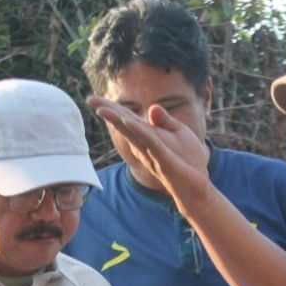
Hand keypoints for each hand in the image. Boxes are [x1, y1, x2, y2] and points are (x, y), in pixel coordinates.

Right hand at [86, 96, 212, 213]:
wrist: (196, 187)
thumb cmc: (187, 161)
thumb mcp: (178, 134)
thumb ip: (164, 121)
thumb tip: (152, 107)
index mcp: (148, 136)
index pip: (127, 118)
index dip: (112, 107)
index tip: (95, 98)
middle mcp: (144, 144)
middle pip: (124, 124)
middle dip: (107, 111)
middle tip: (89, 99)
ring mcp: (152, 152)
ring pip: (132, 132)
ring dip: (117, 120)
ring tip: (101, 109)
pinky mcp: (163, 159)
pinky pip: (150, 142)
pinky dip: (139, 131)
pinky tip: (128, 121)